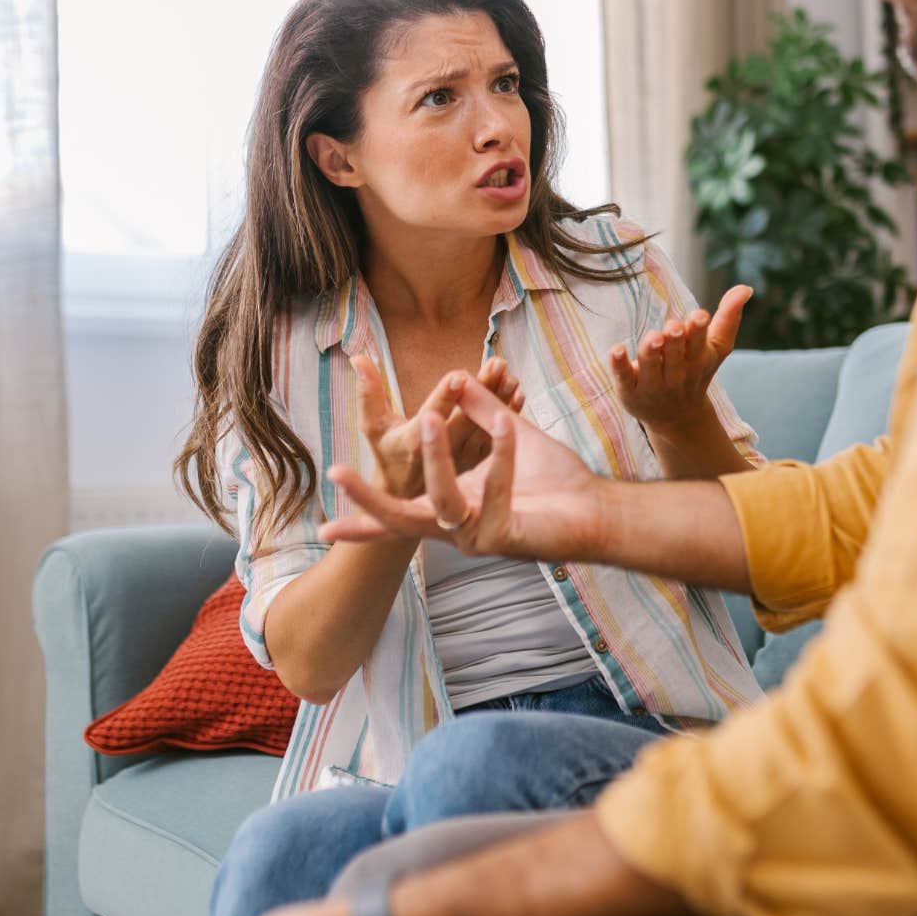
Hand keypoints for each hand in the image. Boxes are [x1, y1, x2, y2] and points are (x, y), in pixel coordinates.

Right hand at [320, 375, 606, 560]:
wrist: (594, 508)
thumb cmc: (551, 477)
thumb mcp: (502, 432)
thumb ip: (476, 408)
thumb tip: (455, 376)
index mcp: (449, 508)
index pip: (398, 514)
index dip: (362, 521)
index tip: (322, 528)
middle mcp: (457, 529)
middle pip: (401, 520)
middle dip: (369, 501)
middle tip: (338, 473)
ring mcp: (478, 539)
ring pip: (443, 501)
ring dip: (436, 457)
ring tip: (430, 417)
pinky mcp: (505, 539)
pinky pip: (492, 494)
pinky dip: (499, 457)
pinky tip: (506, 426)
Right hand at [353, 354, 524, 498]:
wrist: (408, 497)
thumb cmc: (388, 455)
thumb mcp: (374, 428)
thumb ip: (369, 395)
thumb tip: (358, 357)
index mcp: (411, 446)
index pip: (430, 419)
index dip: (445, 398)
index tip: (459, 375)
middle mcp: (439, 460)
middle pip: (465, 422)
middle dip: (481, 392)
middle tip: (497, 364)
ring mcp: (463, 467)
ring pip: (485, 431)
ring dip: (499, 401)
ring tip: (510, 374)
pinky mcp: (481, 471)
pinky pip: (497, 441)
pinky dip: (509, 417)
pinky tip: (519, 395)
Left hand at [610, 285, 749, 434]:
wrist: (678, 418)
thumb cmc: (696, 372)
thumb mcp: (716, 348)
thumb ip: (728, 318)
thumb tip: (746, 287)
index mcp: (698, 360)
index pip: (699, 344)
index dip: (698, 330)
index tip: (698, 316)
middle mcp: (676, 374)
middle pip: (675, 356)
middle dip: (675, 341)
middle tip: (673, 326)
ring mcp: (653, 385)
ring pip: (651, 367)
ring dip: (651, 352)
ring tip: (653, 337)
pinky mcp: (630, 390)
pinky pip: (624, 377)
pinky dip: (620, 365)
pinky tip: (616, 349)